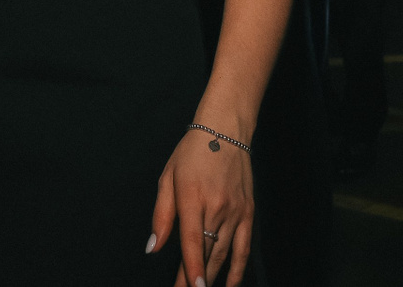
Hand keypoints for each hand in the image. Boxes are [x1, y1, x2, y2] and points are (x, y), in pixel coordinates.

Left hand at [149, 128, 253, 286]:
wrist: (226, 130)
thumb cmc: (192, 153)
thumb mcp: (168, 177)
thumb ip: (161, 215)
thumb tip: (153, 247)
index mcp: (192, 197)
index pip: (193, 241)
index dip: (192, 268)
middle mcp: (217, 206)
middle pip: (207, 252)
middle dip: (195, 279)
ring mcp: (235, 211)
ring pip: (224, 254)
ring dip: (213, 277)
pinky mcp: (248, 213)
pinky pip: (244, 248)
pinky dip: (238, 269)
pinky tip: (230, 284)